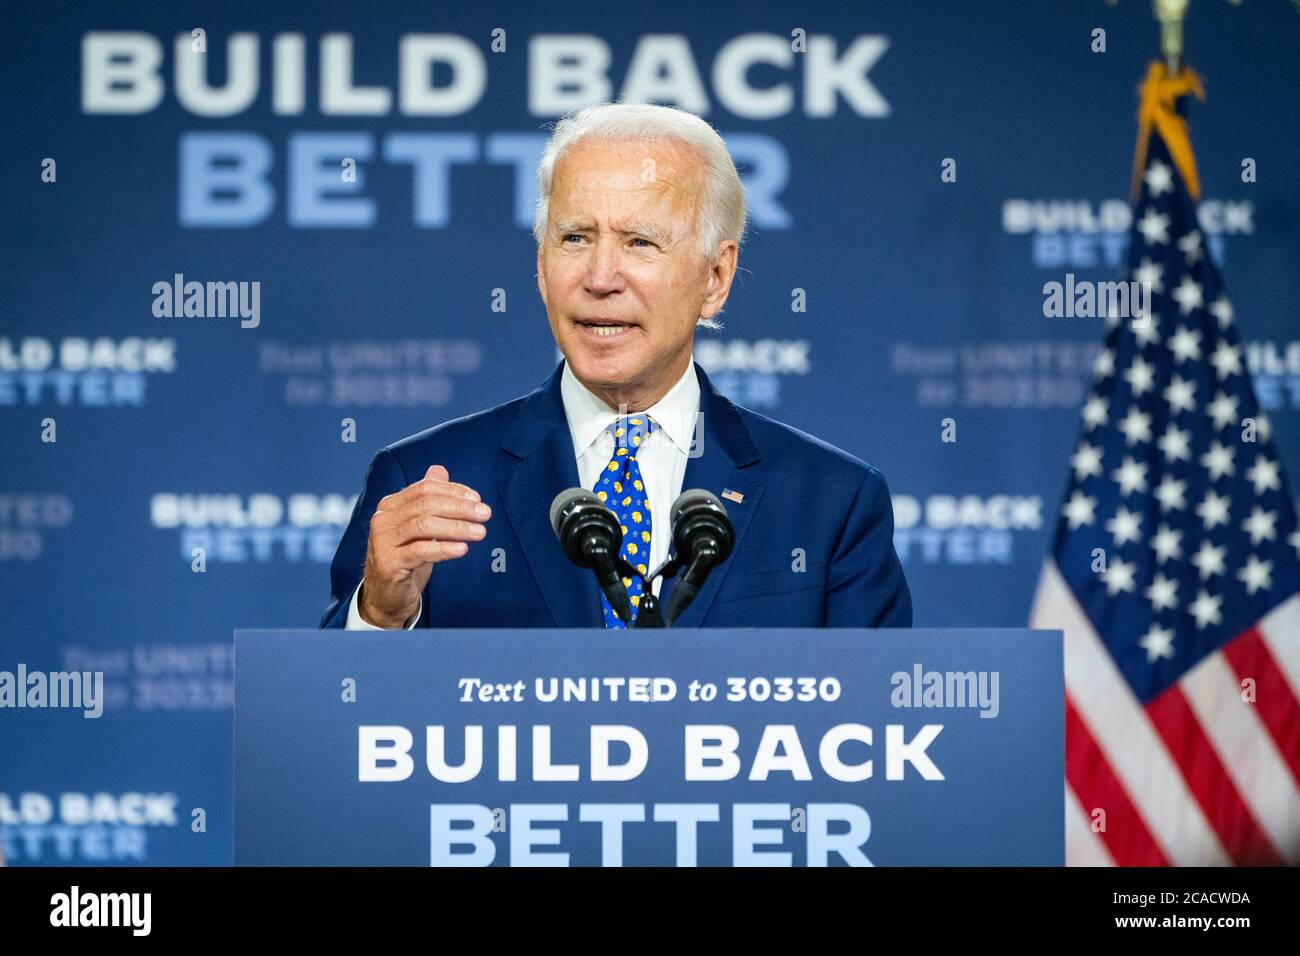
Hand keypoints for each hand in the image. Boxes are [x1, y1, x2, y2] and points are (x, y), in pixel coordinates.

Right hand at [358, 464, 490, 627]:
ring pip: (424, 526)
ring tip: (480, 532)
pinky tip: (463, 549)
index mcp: (390, 505)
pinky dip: (444, 549)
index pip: (424, 488)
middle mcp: (383, 519)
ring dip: (457, 528)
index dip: (453, 491)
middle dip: (460, 508)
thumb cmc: (406, 557)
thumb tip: (439, 470)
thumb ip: (427, 499)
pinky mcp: (388, 564)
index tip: (477, 499)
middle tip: (485, 514)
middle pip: (426, 505)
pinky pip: (420, 551)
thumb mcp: (418, 527)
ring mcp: (382, 541)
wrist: (386, 595)